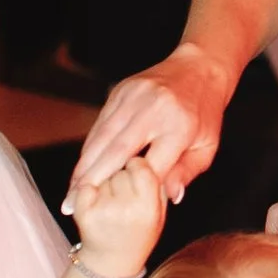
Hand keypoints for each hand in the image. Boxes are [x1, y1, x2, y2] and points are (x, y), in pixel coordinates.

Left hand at [69, 157, 163, 277]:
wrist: (112, 261)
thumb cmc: (140, 231)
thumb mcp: (160, 210)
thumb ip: (162, 183)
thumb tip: (165, 157)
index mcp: (148, 206)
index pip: (139, 165)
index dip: (137, 167)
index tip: (138, 175)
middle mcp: (126, 209)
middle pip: (119, 168)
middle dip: (121, 174)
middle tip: (124, 194)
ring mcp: (102, 211)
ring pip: (102, 175)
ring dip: (105, 182)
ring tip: (112, 203)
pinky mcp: (83, 213)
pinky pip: (84, 185)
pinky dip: (87, 191)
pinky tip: (96, 205)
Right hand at [72, 43, 232, 197]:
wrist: (199, 67)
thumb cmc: (204, 113)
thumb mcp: (207, 147)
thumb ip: (186, 173)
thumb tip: (170, 199)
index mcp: (180, 127)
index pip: (149, 166)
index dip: (127, 190)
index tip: (108, 210)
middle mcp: (154, 109)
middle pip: (116, 151)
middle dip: (91, 180)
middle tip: (71, 204)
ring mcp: (134, 97)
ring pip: (101, 137)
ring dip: (83, 165)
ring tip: (71, 191)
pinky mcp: (121, 90)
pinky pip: (101, 123)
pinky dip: (89, 147)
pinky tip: (81, 166)